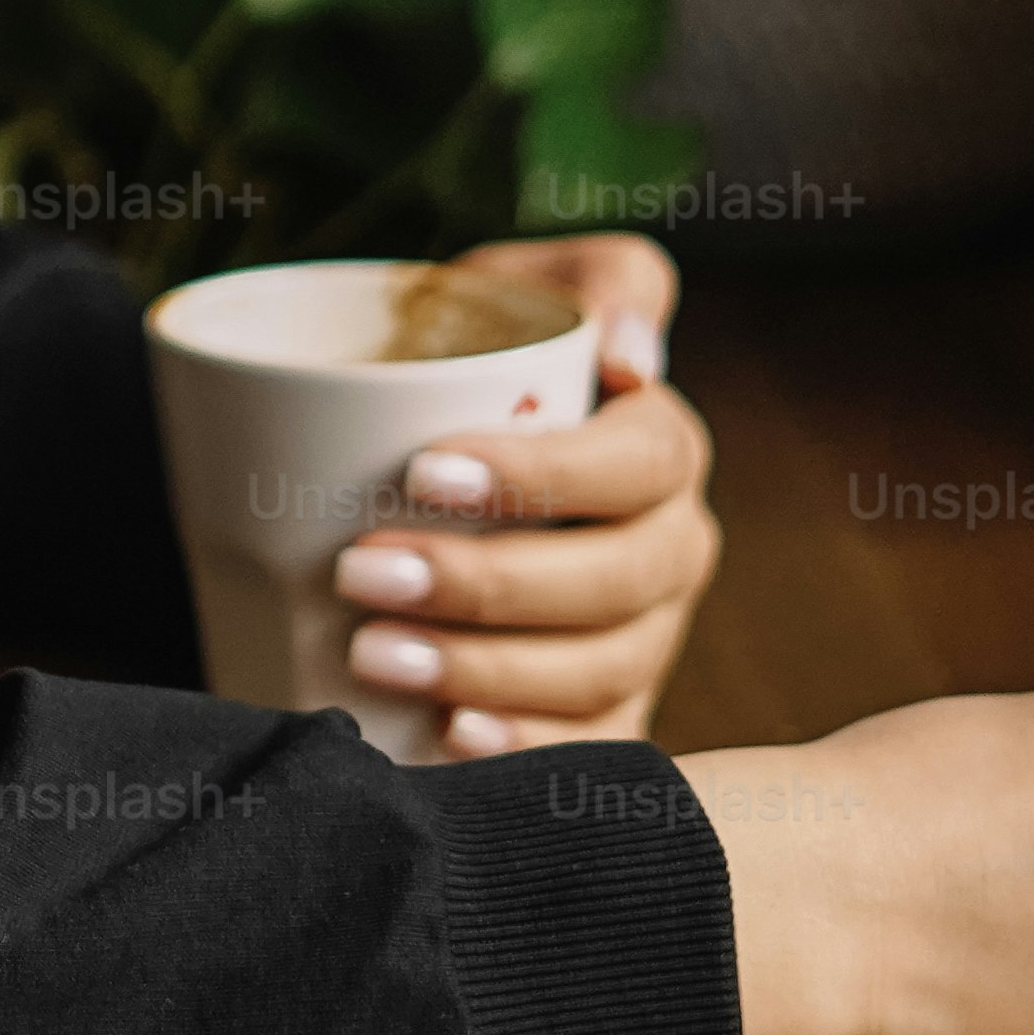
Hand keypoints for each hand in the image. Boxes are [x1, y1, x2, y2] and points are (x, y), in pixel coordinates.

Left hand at [331, 233, 715, 759]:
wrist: (420, 462)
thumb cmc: (470, 363)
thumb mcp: (517, 297)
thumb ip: (593, 283)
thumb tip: (630, 348)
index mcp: (660, 448)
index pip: (637, 464)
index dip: (543, 474)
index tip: (423, 470)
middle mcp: (672, 547)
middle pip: (613, 582)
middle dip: (487, 584)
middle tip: (361, 572)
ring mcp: (647, 640)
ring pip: (598, 673)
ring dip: (486, 670)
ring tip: (371, 653)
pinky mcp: (609, 714)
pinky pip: (591, 751)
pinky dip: (526, 750)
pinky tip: (453, 740)